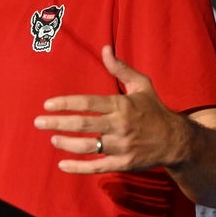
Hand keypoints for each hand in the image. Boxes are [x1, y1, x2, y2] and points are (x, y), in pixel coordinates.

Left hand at [33, 45, 190, 174]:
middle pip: (83, 125)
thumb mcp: (141, 85)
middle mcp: (120, 125)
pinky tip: (63, 164)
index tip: (47, 105)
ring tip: (53, 139)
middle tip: (38, 122)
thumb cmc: (154, 110)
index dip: (65, 103)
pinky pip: (97, 167)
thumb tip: (105, 48)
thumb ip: (120, 69)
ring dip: (67, 144)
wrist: (176, 141)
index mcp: (121, 105)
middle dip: (58, 123)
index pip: (88, 103)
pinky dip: (78, 167)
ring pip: (88, 147)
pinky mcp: (124, 164)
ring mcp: (122, 146)